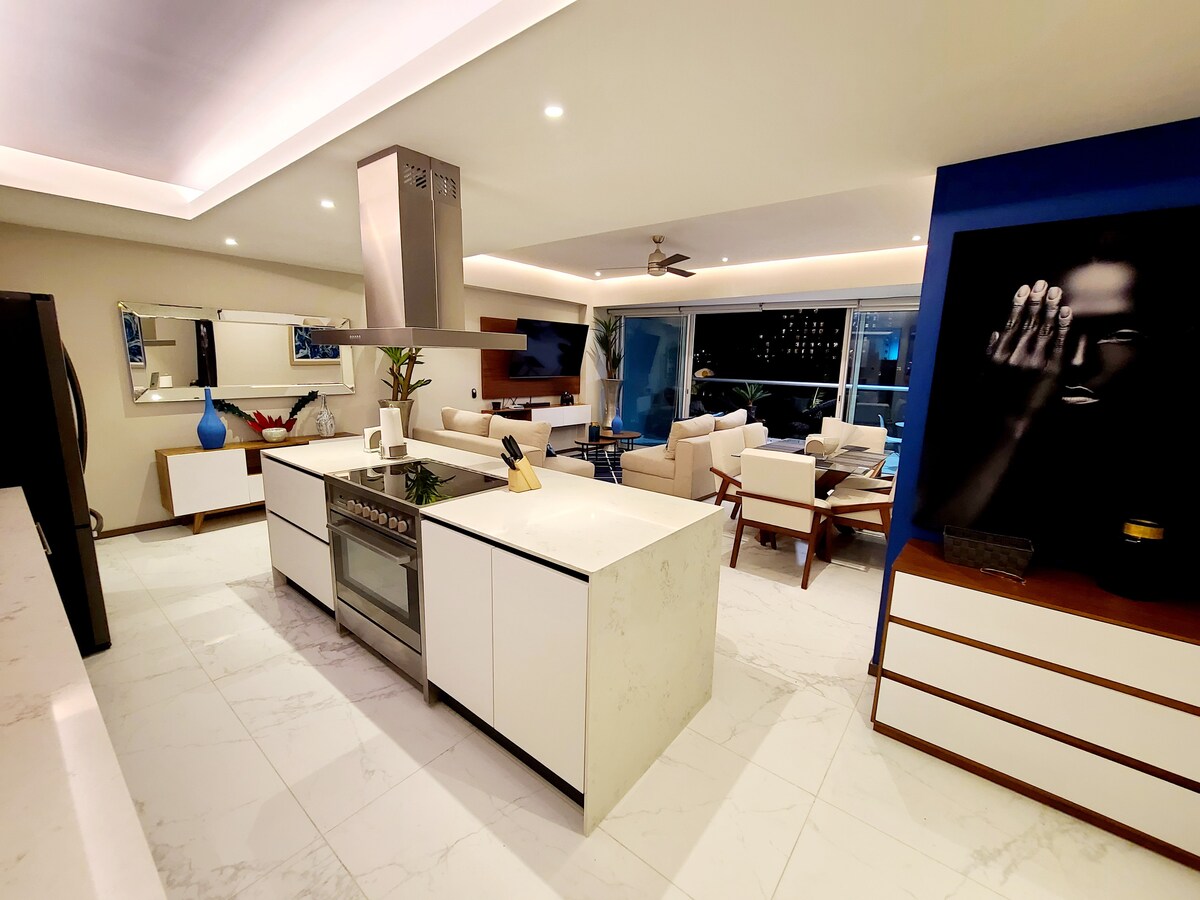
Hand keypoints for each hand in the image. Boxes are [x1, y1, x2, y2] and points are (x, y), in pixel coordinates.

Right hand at [984, 280, 1082, 419]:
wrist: (1007, 419)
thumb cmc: (993, 396)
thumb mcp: (985, 372)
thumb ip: (990, 350)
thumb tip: (996, 331)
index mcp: (1001, 352)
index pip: (1012, 322)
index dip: (1019, 303)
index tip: (1025, 289)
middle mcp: (1018, 353)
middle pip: (1031, 321)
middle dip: (1038, 301)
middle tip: (1044, 284)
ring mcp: (1036, 360)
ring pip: (1046, 328)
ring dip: (1052, 308)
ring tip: (1057, 292)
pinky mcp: (1052, 370)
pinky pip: (1060, 344)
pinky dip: (1064, 327)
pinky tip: (1067, 313)